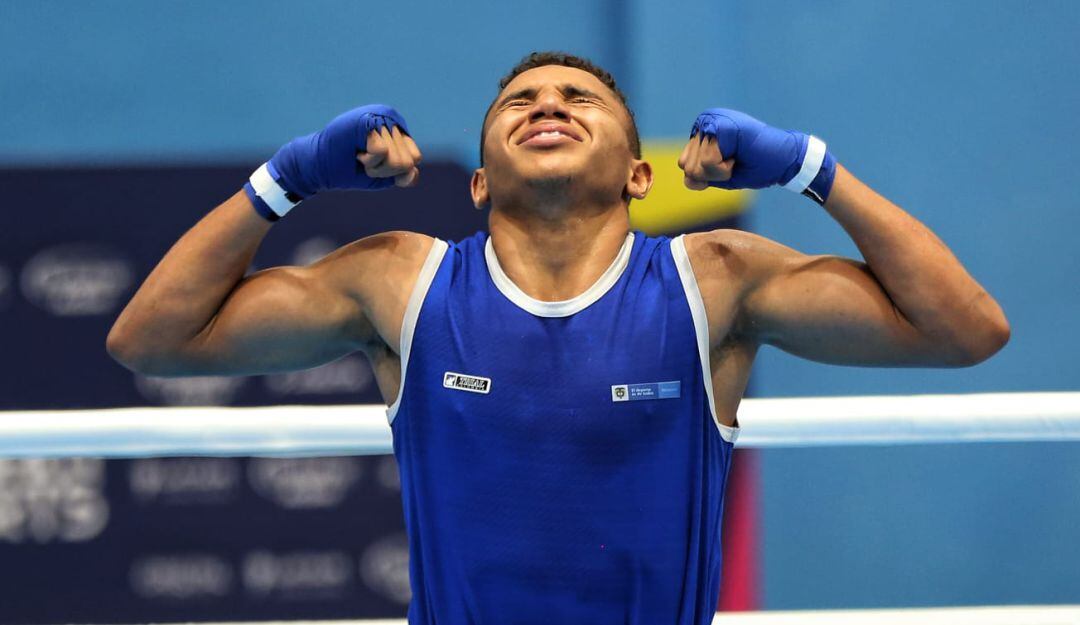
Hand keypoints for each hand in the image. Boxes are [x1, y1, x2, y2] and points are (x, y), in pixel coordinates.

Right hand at [270, 104, 420, 197]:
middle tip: (365, 160)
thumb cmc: (350, 169)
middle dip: (385, 170)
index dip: (394, 170)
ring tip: (360, 156)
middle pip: (408, 161)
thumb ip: (403, 173)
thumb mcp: (383, 175)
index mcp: (397, 127)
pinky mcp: (367, 122)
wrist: (318, 168)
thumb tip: (413, 170)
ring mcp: (379, 116)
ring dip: (376, 167)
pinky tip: (356, 151)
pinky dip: (369, 161)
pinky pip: (382, 153)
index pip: (414, 158)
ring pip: (397, 159)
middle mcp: (390, 117)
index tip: (374, 163)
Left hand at [678, 108, 835, 202]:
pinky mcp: (720, 127)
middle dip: (712, 175)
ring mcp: (712, 120)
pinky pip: (708, 163)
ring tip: (739, 157)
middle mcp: (705, 120)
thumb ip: (698, 176)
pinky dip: (724, 169)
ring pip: (696, 166)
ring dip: (719, 172)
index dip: (708, 175)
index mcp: (702, 130)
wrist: (785, 161)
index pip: (684, 165)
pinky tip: (740, 154)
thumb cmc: (755, 167)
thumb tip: (687, 176)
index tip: (730, 163)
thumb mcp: (719, 176)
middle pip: (687, 167)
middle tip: (736, 161)